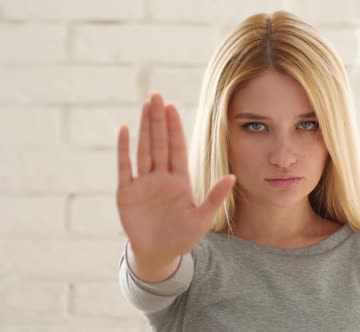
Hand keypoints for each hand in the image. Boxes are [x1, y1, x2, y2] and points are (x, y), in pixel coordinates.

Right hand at [116, 92, 234, 264]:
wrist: (159, 254)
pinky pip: (125, 167)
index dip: (174, 128)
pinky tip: (125, 130)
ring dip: (143, 128)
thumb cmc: (182, 237)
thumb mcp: (202, 217)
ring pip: (143, 149)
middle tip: (157, 96)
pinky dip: (124, 149)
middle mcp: (161, 177)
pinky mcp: (127, 193)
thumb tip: (232, 176)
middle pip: (159, 143)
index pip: (176, 148)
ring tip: (145, 106)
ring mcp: (143, 183)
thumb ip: (215, 197)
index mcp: (179, 181)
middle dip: (158, 120)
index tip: (172, 107)